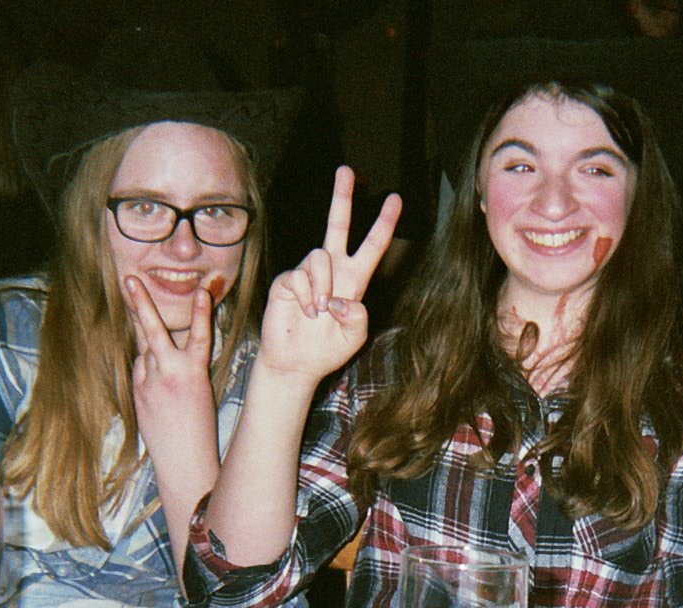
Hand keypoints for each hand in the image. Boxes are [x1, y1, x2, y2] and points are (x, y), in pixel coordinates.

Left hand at [127, 277, 217, 468]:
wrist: (183, 462)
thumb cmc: (200, 430)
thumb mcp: (202, 392)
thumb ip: (184, 367)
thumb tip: (163, 350)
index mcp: (195, 373)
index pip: (199, 335)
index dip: (202, 312)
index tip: (202, 290)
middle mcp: (170, 374)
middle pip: (153, 330)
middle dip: (141, 303)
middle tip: (129, 280)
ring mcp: (149, 383)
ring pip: (144, 350)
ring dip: (149, 343)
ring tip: (147, 331)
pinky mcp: (137, 394)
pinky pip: (140, 370)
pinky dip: (146, 369)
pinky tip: (156, 384)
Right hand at [257, 166, 401, 384]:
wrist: (295, 363)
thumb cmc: (327, 350)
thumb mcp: (354, 337)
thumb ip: (357, 318)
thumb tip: (341, 298)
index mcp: (354, 280)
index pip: (372, 246)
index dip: (383, 223)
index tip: (395, 199)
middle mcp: (332, 270)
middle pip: (337, 225)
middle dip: (342, 197)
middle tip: (347, 170)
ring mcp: (308, 273)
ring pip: (319, 257)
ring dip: (322, 287)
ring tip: (318, 313)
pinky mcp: (287, 279)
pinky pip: (299, 275)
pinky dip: (305, 296)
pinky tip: (304, 312)